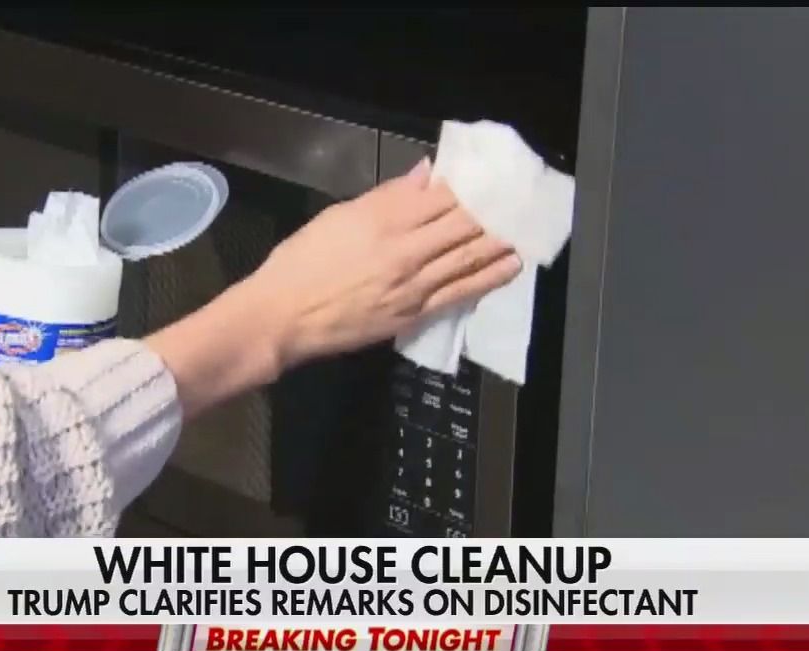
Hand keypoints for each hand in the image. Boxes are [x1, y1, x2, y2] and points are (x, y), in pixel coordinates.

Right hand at [240, 158, 521, 370]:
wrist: (282, 318)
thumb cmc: (300, 263)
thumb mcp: (337, 216)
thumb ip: (386, 196)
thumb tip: (425, 175)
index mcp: (383, 219)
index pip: (442, 195)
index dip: (472, 183)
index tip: (493, 174)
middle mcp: (406, 250)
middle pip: (463, 223)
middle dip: (495, 208)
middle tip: (522, 196)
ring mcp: (414, 285)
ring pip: (469, 256)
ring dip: (502, 240)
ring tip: (526, 225)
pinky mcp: (415, 314)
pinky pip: (461, 292)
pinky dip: (489, 277)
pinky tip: (510, 265)